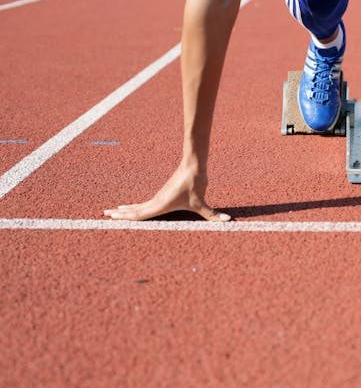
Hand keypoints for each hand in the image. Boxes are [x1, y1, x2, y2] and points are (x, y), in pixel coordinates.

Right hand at [103, 165, 230, 221]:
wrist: (193, 165)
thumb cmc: (196, 183)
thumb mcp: (203, 203)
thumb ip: (214, 215)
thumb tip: (229, 222)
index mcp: (161, 205)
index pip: (140, 214)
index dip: (126, 217)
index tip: (112, 218)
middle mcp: (156, 201)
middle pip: (134, 210)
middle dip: (120, 213)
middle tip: (104, 215)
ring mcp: (158, 198)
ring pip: (138, 206)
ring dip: (125, 209)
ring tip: (112, 212)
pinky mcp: (162, 195)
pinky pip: (144, 203)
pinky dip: (135, 206)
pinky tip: (131, 207)